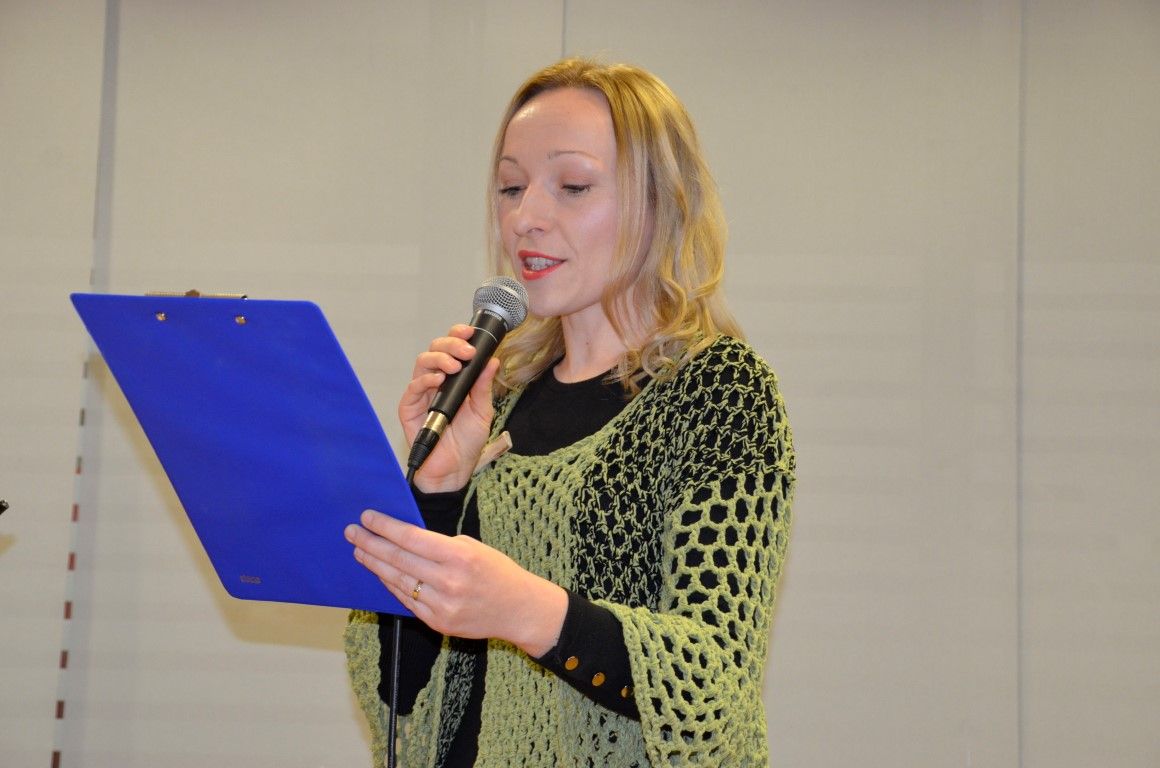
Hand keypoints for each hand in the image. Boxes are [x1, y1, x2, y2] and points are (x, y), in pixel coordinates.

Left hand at [346, 510, 567, 657]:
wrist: (518, 609)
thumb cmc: (497, 572)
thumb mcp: (473, 547)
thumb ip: (440, 545)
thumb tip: (404, 538)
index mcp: (459, 556)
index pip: (411, 538)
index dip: (386, 527)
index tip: (367, 517)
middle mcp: (448, 581)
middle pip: (399, 559)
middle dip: (372, 544)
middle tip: (352, 533)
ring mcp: (441, 605)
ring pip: (398, 581)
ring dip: (375, 565)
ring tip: (360, 552)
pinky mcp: (437, 622)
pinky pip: (406, 600)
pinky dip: (391, 585)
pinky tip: (380, 573)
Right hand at [399, 325, 498, 492]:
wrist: (454, 470)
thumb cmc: (466, 443)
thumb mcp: (482, 411)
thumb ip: (484, 386)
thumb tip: (492, 361)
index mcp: (454, 380)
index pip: (452, 349)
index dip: (457, 336)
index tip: (470, 332)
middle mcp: (436, 382)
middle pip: (435, 350)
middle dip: (451, 344)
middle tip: (466, 351)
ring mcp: (422, 394)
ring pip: (423, 363)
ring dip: (439, 358)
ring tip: (454, 365)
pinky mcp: (409, 409)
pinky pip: (413, 387)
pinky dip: (426, 380)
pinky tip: (438, 381)